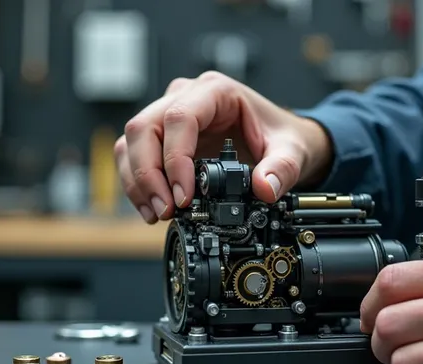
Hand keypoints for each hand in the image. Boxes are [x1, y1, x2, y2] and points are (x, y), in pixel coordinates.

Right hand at [114, 71, 332, 223]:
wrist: (277, 138)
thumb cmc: (278, 135)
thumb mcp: (291, 150)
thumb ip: (282, 169)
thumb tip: (263, 189)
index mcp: (215, 91)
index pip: (179, 118)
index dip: (175, 158)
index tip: (184, 194)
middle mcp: (184, 97)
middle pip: (143, 128)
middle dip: (148, 174)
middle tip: (166, 209)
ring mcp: (167, 114)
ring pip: (131, 142)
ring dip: (138, 182)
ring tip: (157, 213)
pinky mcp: (160, 137)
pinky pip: (133, 155)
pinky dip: (137, 184)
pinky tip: (151, 208)